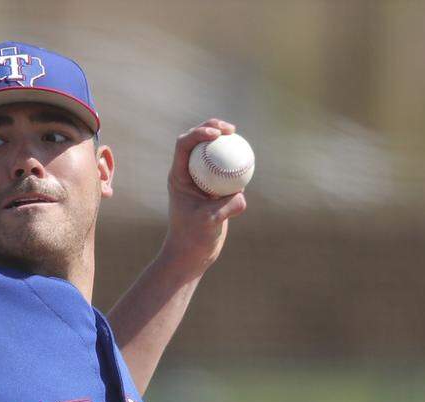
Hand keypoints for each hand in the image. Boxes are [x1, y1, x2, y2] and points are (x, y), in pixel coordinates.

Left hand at [163, 118, 247, 274]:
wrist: (193, 252)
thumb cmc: (194, 238)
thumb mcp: (209, 223)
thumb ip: (225, 208)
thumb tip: (241, 196)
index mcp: (179, 177)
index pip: (183, 146)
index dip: (199, 134)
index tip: (217, 135)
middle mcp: (188, 174)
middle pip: (196, 142)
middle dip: (210, 128)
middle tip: (229, 129)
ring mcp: (201, 180)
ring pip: (210, 152)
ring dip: (222, 139)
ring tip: (235, 133)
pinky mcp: (214, 188)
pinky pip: (224, 167)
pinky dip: (233, 160)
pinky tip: (246, 157)